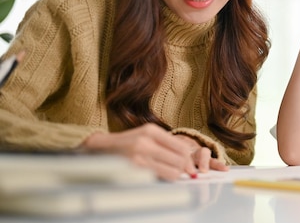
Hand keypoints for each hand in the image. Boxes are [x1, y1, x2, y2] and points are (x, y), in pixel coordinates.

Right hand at [82, 123, 218, 180]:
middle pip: (180, 159)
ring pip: (173, 171)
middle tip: (182, 171)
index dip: (189, 159)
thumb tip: (188, 159)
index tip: (189, 165)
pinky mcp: (134, 169)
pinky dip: (164, 178)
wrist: (100, 149)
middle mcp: (146, 141)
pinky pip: (160, 177)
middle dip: (184, 168)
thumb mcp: (147, 135)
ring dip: (175, 175)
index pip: (182, 147)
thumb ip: (167, 143)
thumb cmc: (128, 143)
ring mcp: (139, 156)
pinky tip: (159, 175)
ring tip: (169, 173)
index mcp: (151, 130)